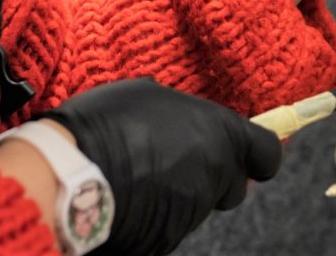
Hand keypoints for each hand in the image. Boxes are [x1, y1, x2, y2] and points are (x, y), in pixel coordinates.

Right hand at [39, 79, 280, 254]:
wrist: (69, 173)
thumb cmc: (108, 122)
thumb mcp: (149, 94)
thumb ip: (183, 111)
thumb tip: (184, 116)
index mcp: (220, 135)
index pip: (266, 154)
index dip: (259, 155)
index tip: (251, 154)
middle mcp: (214, 175)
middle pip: (233, 185)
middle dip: (216, 177)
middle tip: (180, 160)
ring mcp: (192, 212)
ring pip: (201, 205)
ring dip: (183, 192)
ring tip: (143, 174)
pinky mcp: (167, 240)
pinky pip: (172, 225)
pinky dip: (159, 214)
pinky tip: (130, 197)